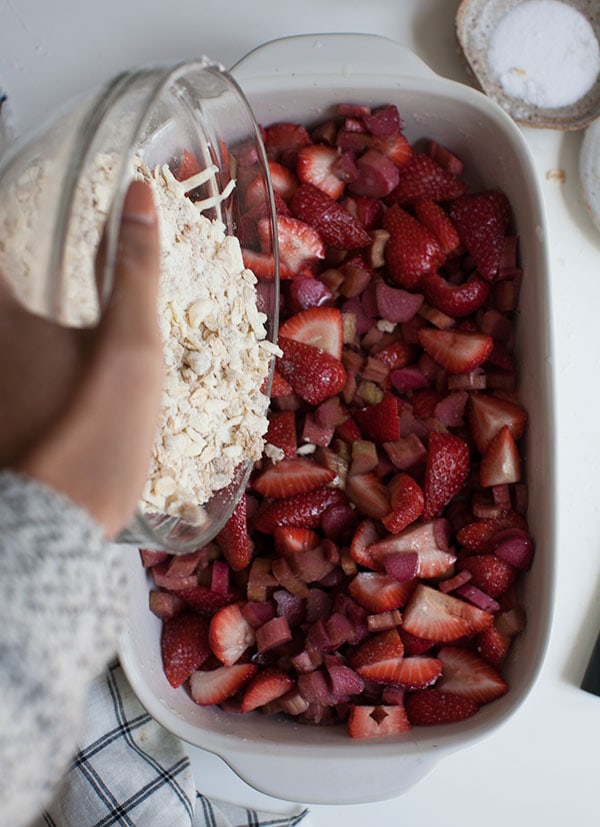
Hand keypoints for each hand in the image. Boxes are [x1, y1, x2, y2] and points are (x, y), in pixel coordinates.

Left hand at [0, 181, 162, 537]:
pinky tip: (53, 367)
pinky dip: (26, 357)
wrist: (59, 527)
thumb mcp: (132, 346)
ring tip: (55, 305)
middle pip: (4, 290)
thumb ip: (135, 270)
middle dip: (22, 272)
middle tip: (51, 261)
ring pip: (9, 337)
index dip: (12, 216)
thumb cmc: (97, 428)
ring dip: (27, 316)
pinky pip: (11, 375)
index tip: (31, 205)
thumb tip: (140, 196)